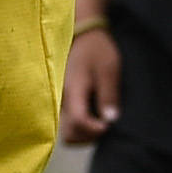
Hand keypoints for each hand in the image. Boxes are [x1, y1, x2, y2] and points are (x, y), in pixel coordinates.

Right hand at [61, 26, 121, 143]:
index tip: (109, 125)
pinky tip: (96, 113)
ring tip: (102, 119)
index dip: (95, 130)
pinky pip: (70, 123)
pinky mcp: (64, 102)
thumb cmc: (97, 50)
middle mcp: (63, 101)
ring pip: (69, 131)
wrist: (83, 36)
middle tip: (106, 124)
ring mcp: (61, 102)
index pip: (79, 123)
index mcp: (73, 91)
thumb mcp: (108, 69)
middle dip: (89, 136)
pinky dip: (83, 125)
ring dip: (86, 133)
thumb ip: (109, 95)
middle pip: (69, 135)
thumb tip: (110, 120)